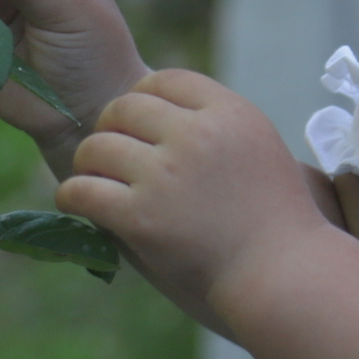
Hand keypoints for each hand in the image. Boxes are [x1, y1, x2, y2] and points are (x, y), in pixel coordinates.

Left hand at [59, 71, 326, 318]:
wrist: (285, 278)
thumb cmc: (277, 223)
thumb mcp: (260, 151)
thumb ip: (215, 128)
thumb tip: (157, 113)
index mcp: (231, 113)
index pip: (166, 80)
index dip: (144, 99)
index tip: (140, 125)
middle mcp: (197, 135)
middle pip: (126, 107)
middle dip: (111, 128)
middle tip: (111, 155)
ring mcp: (167, 175)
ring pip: (97, 147)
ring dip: (89, 164)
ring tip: (95, 181)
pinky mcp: (141, 217)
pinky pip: (82, 190)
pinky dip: (73, 196)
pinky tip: (79, 204)